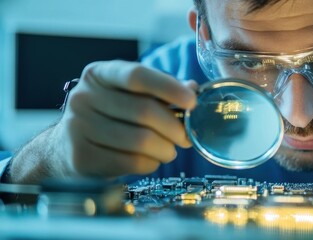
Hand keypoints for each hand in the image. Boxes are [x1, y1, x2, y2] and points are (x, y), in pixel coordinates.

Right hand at [58, 60, 196, 177]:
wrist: (66, 147)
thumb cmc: (109, 117)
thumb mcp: (130, 95)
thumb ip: (161, 90)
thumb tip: (192, 89)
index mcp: (99, 74)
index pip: (137, 75)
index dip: (168, 87)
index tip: (192, 101)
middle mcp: (84, 97)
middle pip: (144, 111)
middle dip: (174, 127)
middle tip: (186, 137)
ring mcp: (78, 127)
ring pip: (140, 140)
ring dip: (165, 149)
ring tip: (169, 150)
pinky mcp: (81, 156)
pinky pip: (131, 162)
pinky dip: (151, 163)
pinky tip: (151, 160)